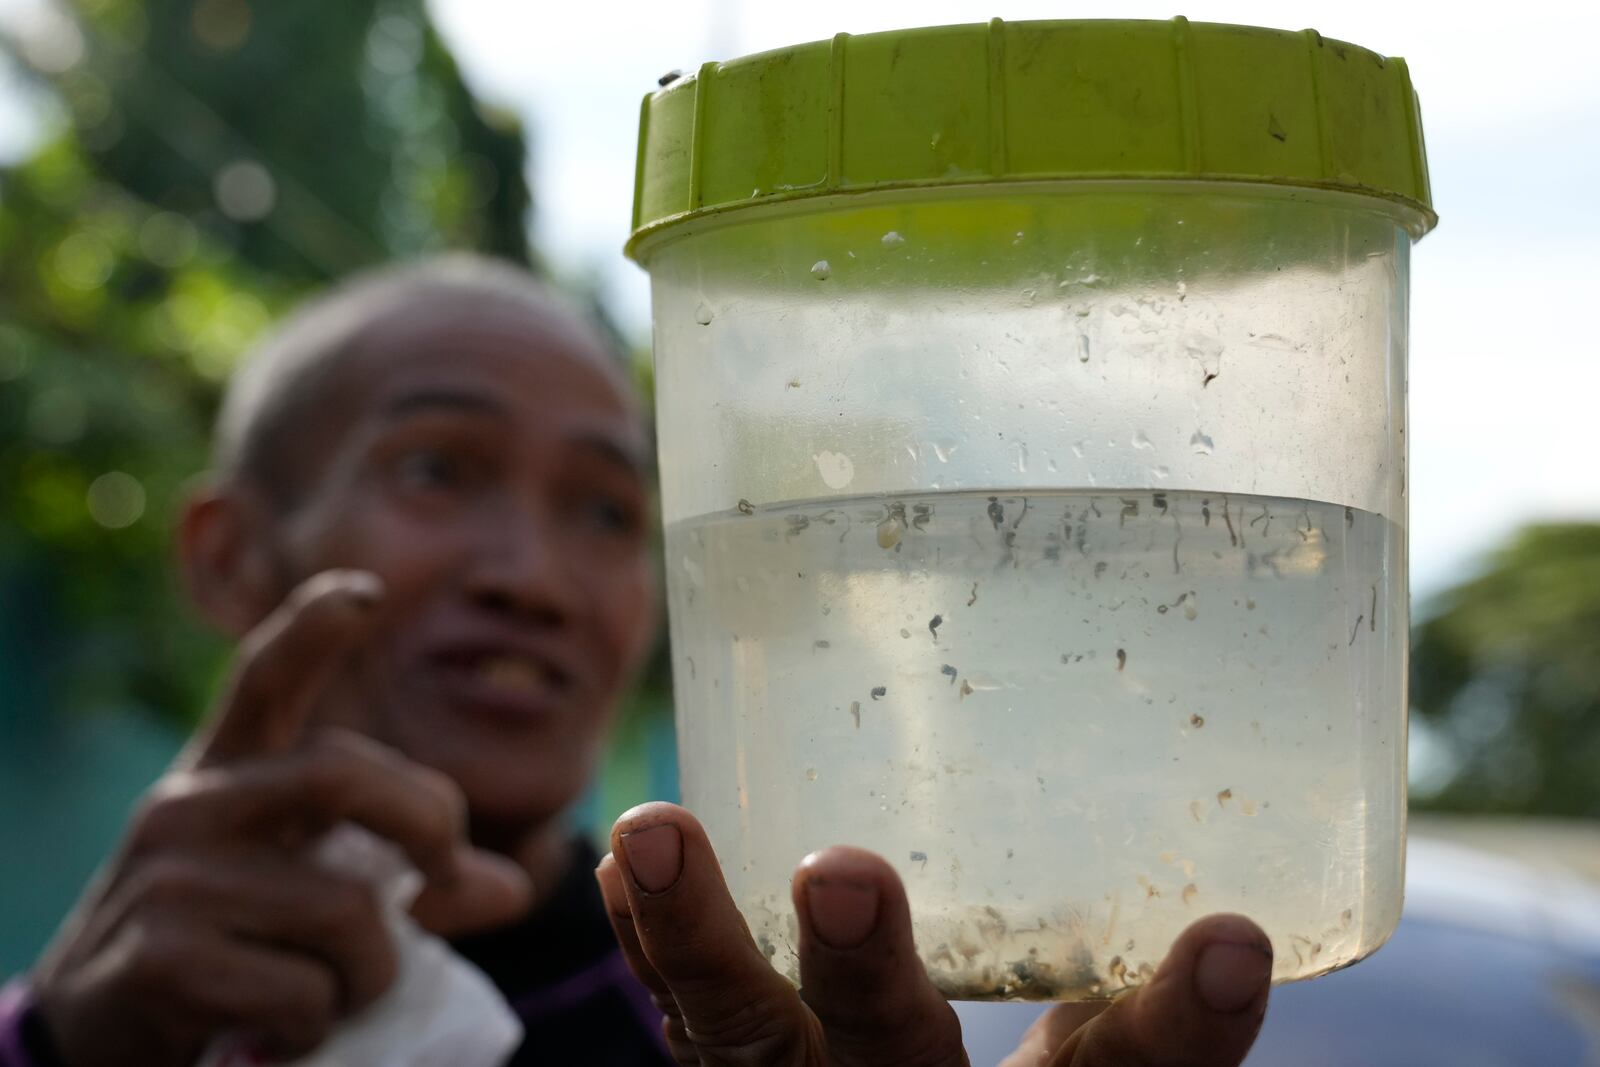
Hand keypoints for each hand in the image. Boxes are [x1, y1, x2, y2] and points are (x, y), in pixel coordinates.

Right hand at [31, 571, 530, 1066]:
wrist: (94, 1044)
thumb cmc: (228, 952)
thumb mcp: (310, 898)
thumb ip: (410, 880)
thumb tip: (511, 885)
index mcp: (227, 773)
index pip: (265, 679)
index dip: (313, 629)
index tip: (363, 594)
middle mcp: (190, 805)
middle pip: (342, 772)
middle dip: (429, 823)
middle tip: (445, 881)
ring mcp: (169, 876)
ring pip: (345, 910)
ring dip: (369, 973)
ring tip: (324, 994)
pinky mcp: (159, 957)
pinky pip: (304, 992)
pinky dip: (318, 1025)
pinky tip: (274, 1030)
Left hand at [598, 803, 1270, 1066]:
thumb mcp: (1078, 1060)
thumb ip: (1115, 981)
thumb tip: (1234, 849)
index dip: (1177, 1027)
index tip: (1230, 941)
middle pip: (896, 1059)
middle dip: (867, 975)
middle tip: (842, 875)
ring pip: (744, 1040)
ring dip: (696, 934)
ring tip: (651, 829)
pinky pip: (682, 1024)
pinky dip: (646, 944)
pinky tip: (618, 862)